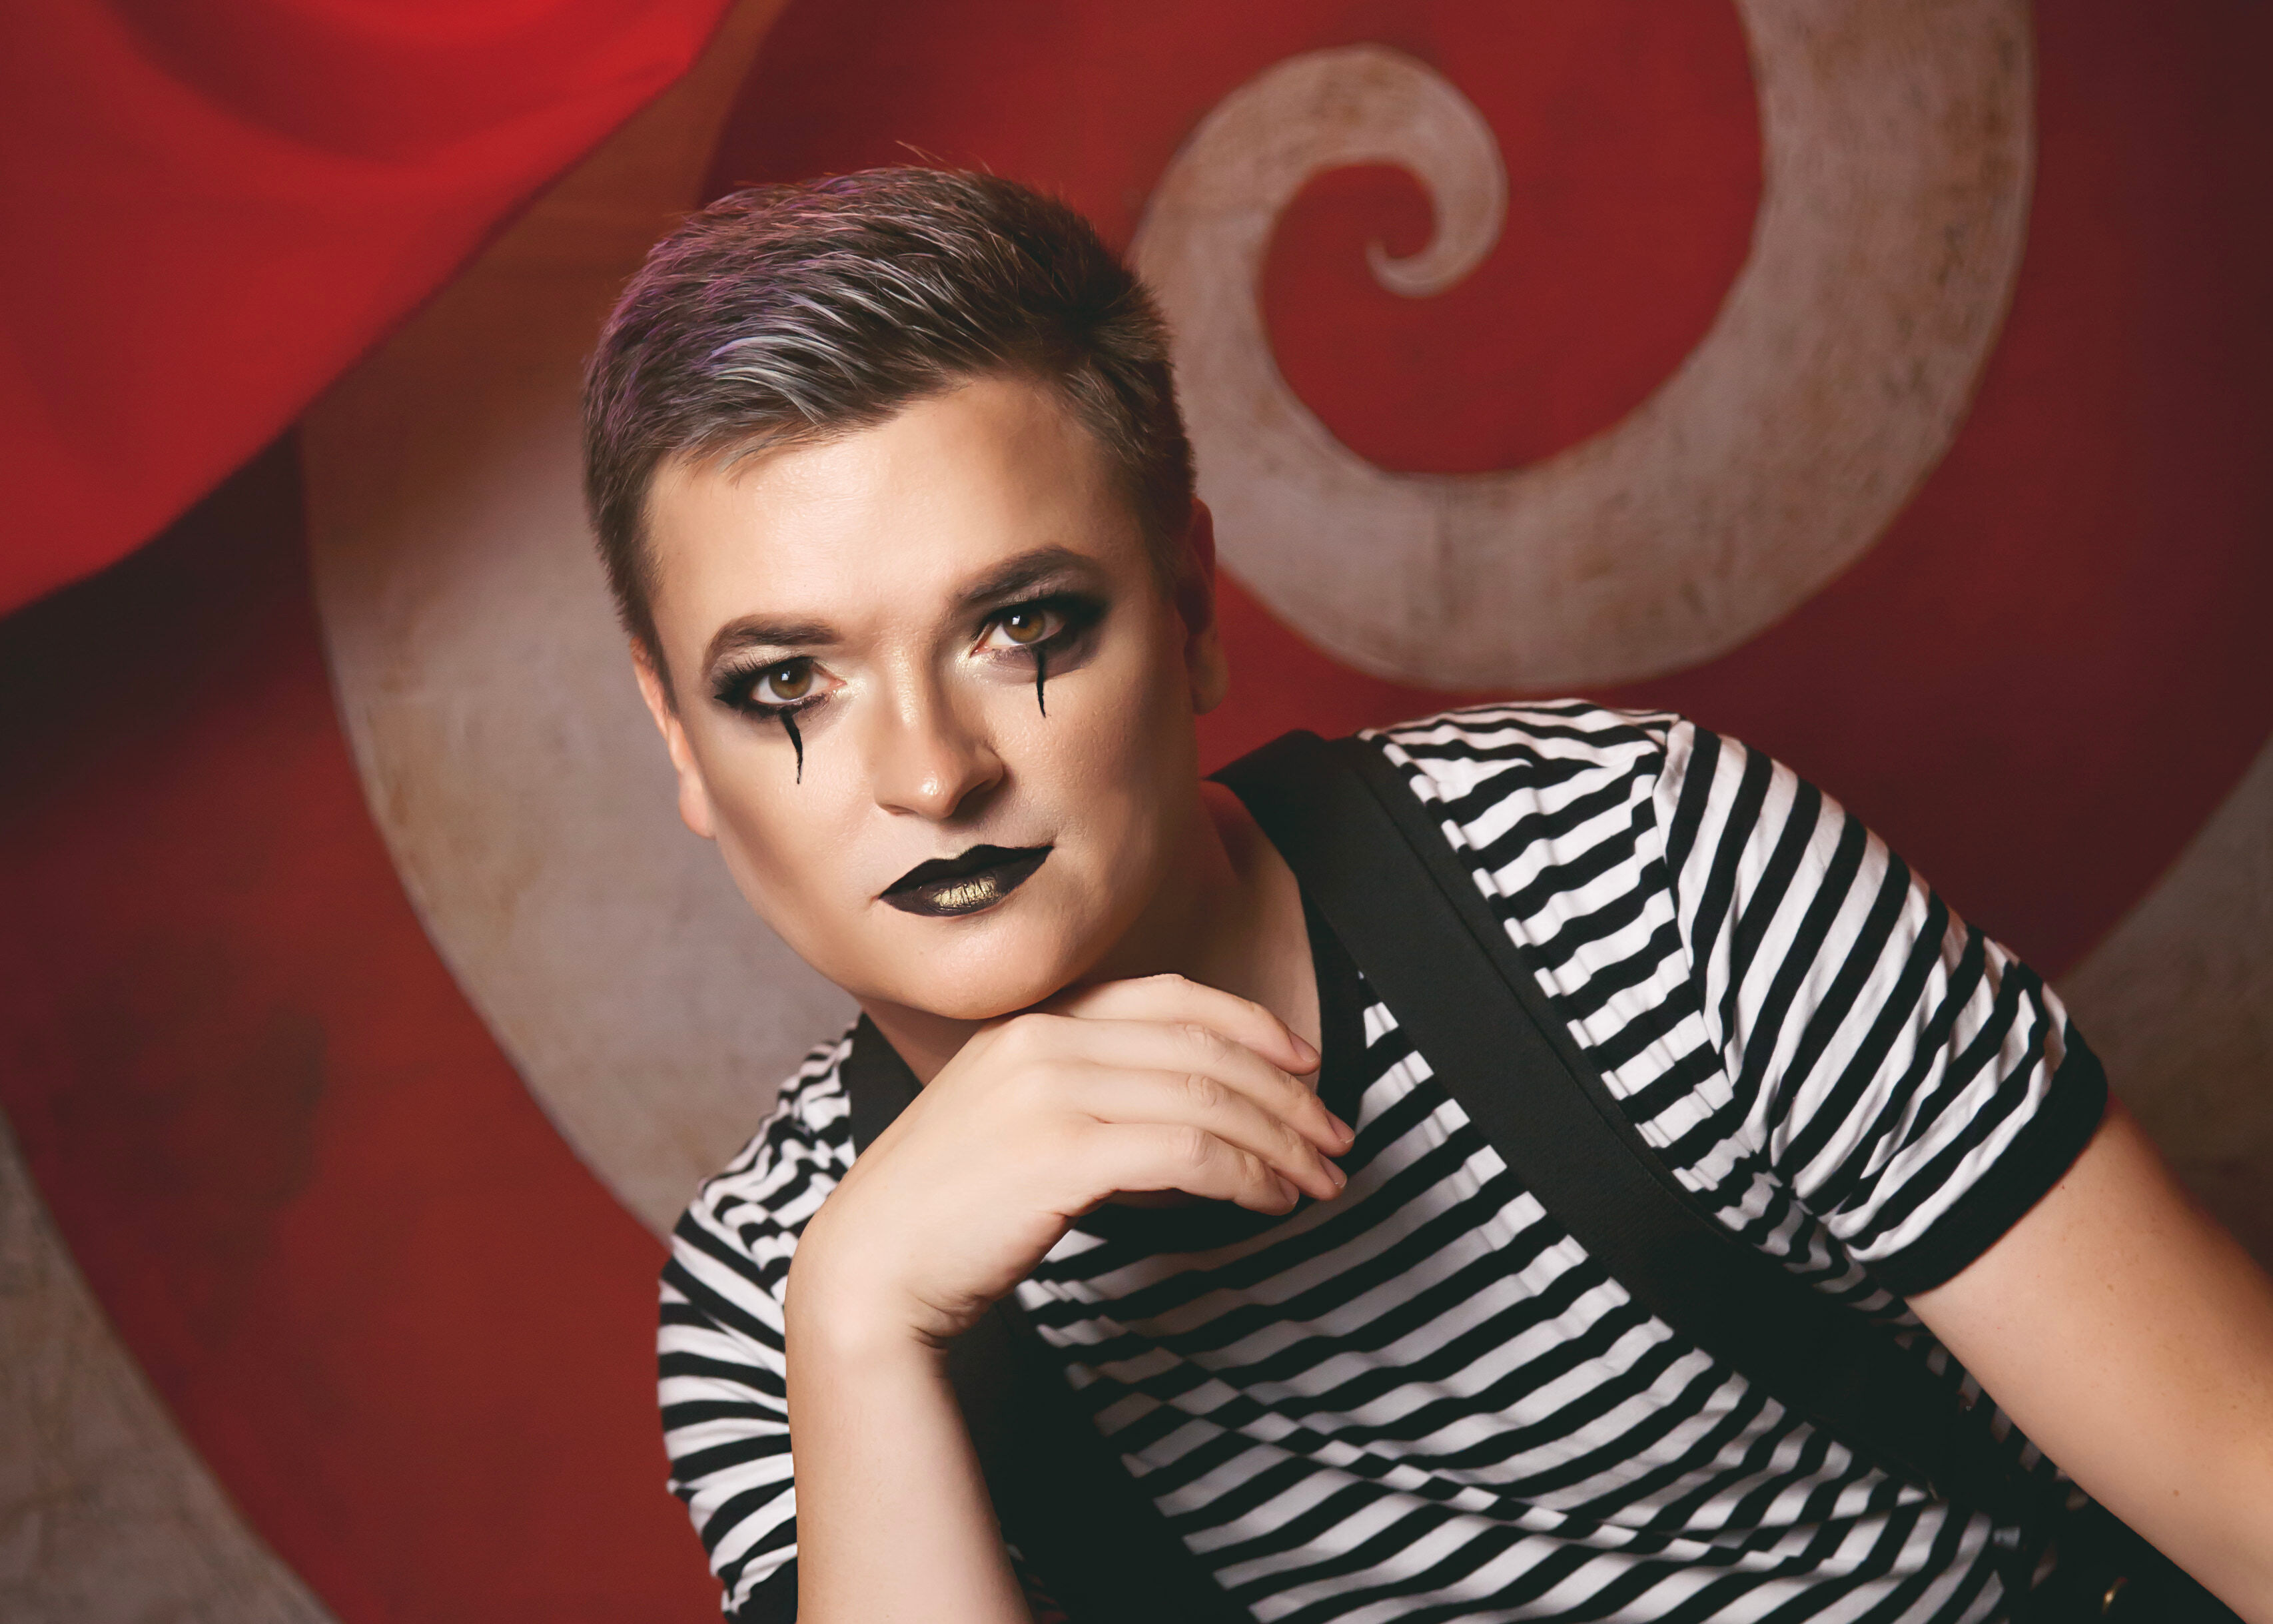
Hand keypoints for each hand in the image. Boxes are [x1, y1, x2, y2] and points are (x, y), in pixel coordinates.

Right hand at [787, 974, 1352, 1352]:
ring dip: (1280, 1142)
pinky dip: (1246, 1176)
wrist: (870, 1270)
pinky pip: (1189, 1154)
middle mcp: (1044, 1040)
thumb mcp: (1013, 1119)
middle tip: (1335, 1139)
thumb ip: (1088, 1094)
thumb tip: (1192, 1114)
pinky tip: (1269, 1201)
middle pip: (1202, 1049)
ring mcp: (1050, 1092)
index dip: (1250, 1024)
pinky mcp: (1062, 1154)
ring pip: (1207, 1100)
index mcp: (1033, 1021)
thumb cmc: (948, 1209)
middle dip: (1286, 1095)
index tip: (1305, 1062)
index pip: (1169, 997)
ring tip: (1319, 1181)